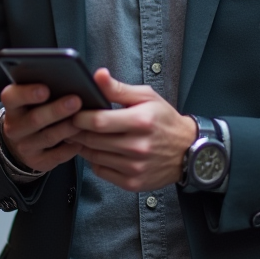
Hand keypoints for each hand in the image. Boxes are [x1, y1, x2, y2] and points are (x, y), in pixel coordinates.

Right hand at [0, 83, 82, 172]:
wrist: (24, 141)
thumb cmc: (36, 110)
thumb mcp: (33, 98)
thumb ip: (47, 87)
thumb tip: (71, 77)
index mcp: (12, 106)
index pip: (12, 97)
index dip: (27, 93)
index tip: (45, 89)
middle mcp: (15, 127)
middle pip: (35, 119)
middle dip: (56, 110)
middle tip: (76, 101)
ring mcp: (25, 146)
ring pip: (48, 137)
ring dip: (67, 128)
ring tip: (84, 120)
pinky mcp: (38, 162)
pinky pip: (57, 155)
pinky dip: (71, 147)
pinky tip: (84, 139)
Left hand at [71, 68, 197, 191]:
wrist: (188, 150)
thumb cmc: (164, 120)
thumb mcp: (146, 97)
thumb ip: (118, 88)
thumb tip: (98, 75)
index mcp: (140, 121)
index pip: (98, 121)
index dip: (79, 117)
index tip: (73, 113)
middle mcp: (138, 147)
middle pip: (92, 140)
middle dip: (77, 131)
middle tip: (71, 125)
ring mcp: (135, 167)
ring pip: (94, 157)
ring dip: (84, 146)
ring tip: (83, 136)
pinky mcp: (133, 182)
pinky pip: (101, 172)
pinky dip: (95, 161)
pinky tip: (99, 152)